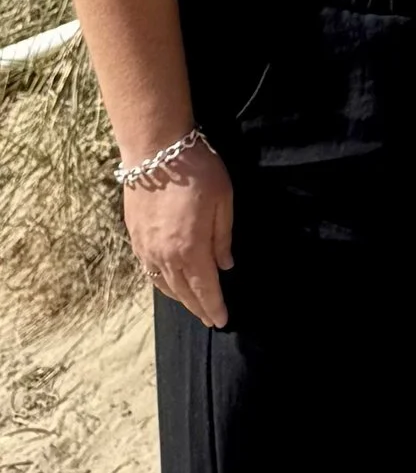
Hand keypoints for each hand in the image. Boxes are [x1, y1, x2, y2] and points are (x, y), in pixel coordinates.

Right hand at [122, 142, 233, 326]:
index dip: (214, 306)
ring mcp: (146, 247)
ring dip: (179, 299)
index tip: (222, 321)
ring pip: (163, 284)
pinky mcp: (134, 237)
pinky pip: (148, 270)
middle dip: (199, 307)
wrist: (155, 151)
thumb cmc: (197, 171)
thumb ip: (222, 237)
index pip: (204, 288)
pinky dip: (161, 283)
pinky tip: (168, 285)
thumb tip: (225, 266)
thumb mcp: (223, 201)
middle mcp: (164, 255)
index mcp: (190, 248)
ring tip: (193, 306)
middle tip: (211, 319)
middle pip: (183, 291)